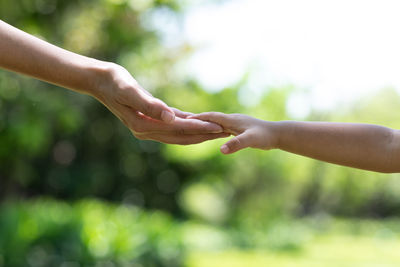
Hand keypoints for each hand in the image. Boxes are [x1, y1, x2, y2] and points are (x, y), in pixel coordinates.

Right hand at [91, 64, 227, 143]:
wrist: (100, 81)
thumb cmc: (114, 82)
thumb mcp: (130, 91)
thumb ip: (150, 106)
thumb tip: (170, 118)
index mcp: (144, 125)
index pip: (178, 128)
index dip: (199, 128)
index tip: (218, 127)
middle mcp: (147, 131)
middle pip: (182, 136)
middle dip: (204, 135)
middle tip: (226, 133)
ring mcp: (148, 127)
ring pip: (179, 134)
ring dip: (199, 133)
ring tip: (217, 131)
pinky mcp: (150, 120)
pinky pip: (172, 126)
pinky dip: (187, 125)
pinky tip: (199, 123)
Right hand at [190, 112, 279, 152]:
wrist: (278, 134)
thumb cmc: (265, 137)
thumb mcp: (250, 141)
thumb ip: (236, 144)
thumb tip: (221, 150)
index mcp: (232, 120)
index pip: (211, 116)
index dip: (198, 118)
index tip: (184, 119)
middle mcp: (232, 120)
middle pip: (212, 118)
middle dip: (199, 119)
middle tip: (184, 121)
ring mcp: (236, 123)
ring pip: (217, 122)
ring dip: (206, 123)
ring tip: (194, 126)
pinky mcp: (239, 128)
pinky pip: (223, 127)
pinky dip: (214, 128)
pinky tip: (212, 132)